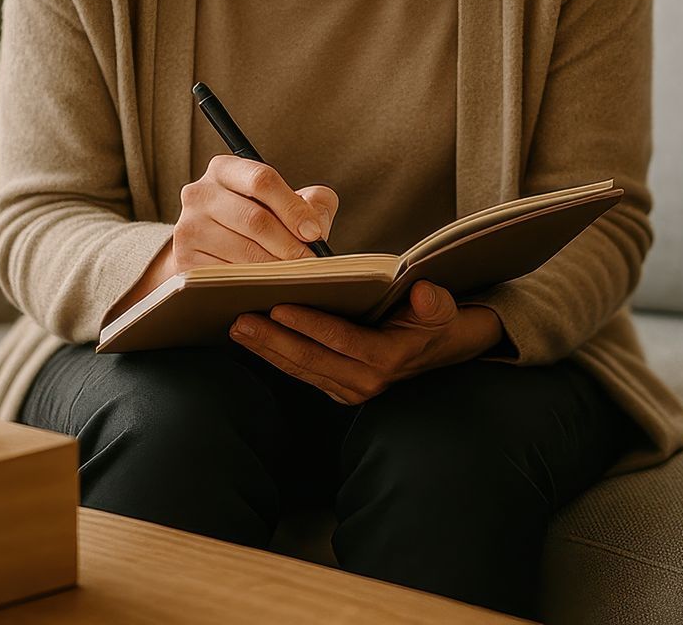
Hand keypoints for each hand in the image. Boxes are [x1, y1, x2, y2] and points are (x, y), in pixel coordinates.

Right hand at [171, 156, 339, 270]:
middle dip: (289, 245)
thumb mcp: (288, 201)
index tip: (313, 233)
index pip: (262, 180)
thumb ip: (313, 202)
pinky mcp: (184, 259)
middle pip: (254, 219)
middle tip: (310, 263)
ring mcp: (188, 226)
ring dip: (275, 267)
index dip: (293, 208)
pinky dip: (252, 282)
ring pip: (243, 250)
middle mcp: (199, 193)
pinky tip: (267, 284)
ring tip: (295, 275)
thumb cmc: (261, 219)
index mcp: (225, 169)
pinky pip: (226, 274)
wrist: (217, 247)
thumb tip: (316, 225)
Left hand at [228, 280, 504, 404]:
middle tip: (239, 319)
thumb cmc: (439, 322)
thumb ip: (435, 303)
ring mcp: (351, 390)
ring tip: (237, 328)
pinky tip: (254, 339)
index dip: (309, 325)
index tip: (279, 306)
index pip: (341, 341)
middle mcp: (366, 382)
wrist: (444, 352)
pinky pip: (302, 372)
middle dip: (272, 340)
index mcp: (388, 359)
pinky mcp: (338, 388)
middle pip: (310, 360)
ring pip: (300, 369)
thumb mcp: (444, 309)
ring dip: (267, 350)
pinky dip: (276, 356)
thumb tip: (423, 292)